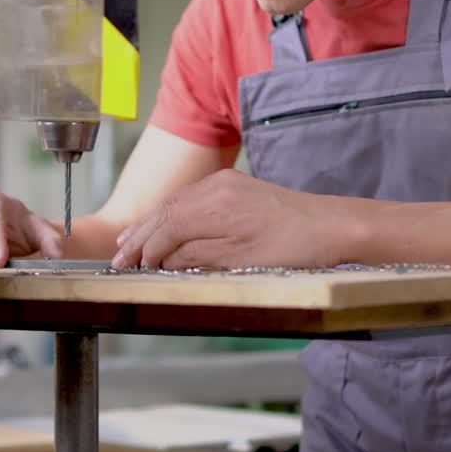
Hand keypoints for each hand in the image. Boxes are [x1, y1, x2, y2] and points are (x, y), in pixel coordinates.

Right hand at [111, 170, 312, 270]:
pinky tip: (166, 225)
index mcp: (213, 205)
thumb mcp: (240, 262)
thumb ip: (195, 257)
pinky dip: (172, 215)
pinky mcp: (236, 186)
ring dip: (152, 223)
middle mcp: (214, 187)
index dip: (143, 250)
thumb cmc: (292, 249)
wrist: (333, 227)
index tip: (127, 268)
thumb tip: (162, 259)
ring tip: (130, 241)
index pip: (164, 227)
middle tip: (117, 257)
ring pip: (176, 203)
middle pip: (164, 211)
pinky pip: (192, 200)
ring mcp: (225, 184)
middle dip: (139, 235)